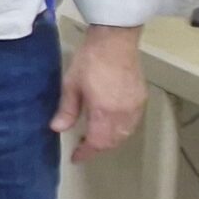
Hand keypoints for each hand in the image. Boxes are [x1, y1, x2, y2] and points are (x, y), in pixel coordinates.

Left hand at [54, 24, 145, 161]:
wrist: (114, 40)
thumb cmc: (91, 60)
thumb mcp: (71, 85)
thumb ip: (66, 110)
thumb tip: (57, 129)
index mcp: (105, 111)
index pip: (97, 142)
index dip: (86, 152)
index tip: (76, 157)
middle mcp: (123, 113)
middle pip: (113, 141)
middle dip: (98, 147)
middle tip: (83, 146)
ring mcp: (135, 106)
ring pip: (125, 134)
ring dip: (111, 140)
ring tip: (95, 137)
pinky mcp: (141, 98)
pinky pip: (133, 123)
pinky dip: (122, 130)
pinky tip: (111, 124)